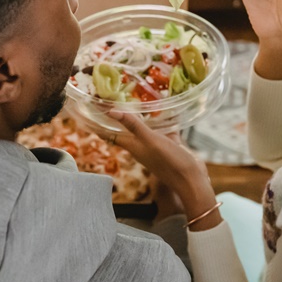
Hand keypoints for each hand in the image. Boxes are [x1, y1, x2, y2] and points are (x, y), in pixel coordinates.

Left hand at [108, 110, 220, 230]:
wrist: (192, 181)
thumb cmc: (170, 162)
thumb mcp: (151, 141)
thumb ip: (134, 126)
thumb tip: (111, 111)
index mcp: (133, 146)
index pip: (110, 134)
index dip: (99, 124)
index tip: (89, 111)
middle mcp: (142, 146)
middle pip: (124, 130)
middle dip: (116, 118)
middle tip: (109, 100)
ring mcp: (157, 146)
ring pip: (144, 129)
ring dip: (139, 117)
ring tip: (135, 100)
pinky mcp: (171, 144)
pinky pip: (164, 129)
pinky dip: (162, 120)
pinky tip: (167, 110)